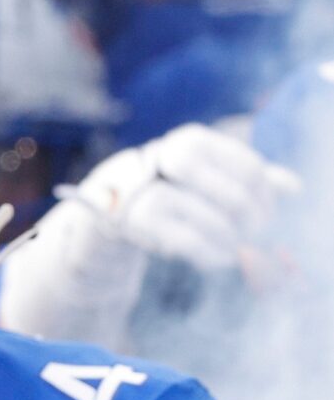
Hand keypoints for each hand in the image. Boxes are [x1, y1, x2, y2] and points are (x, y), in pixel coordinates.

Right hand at [64, 126, 298, 273]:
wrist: (107, 204)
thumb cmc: (167, 188)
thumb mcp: (205, 175)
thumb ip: (247, 177)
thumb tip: (294, 187)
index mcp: (193, 140)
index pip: (249, 168)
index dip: (267, 197)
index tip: (272, 217)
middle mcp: (170, 157)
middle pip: (234, 193)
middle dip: (253, 220)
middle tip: (259, 235)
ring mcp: (151, 189)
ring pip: (212, 219)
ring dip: (231, 240)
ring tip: (239, 250)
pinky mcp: (136, 221)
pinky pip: (186, 241)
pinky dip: (209, 253)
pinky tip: (219, 259)